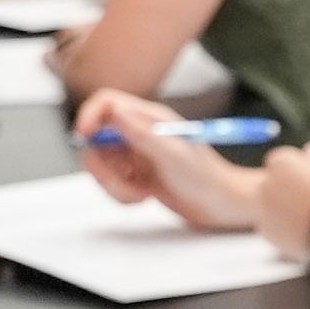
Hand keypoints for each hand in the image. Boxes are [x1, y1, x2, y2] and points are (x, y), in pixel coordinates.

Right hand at [74, 88, 260, 230]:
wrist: (224, 205)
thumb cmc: (207, 178)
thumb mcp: (173, 155)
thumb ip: (142, 133)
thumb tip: (114, 110)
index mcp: (151, 119)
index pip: (107, 103)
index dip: (89, 116)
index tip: (85, 138)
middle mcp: (141, 133)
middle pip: (96, 139)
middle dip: (102, 166)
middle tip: (125, 182)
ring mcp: (138, 155)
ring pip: (101, 164)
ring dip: (114, 185)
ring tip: (141, 193)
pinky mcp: (137, 175)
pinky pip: (111, 183)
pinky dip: (122, 194)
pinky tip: (145, 197)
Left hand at [256, 143, 309, 260]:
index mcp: (282, 162)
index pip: (279, 161)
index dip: (295, 170)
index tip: (309, 179)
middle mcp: (266, 182)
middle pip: (272, 183)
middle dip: (286, 189)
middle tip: (309, 199)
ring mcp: (263, 207)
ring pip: (272, 205)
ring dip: (285, 208)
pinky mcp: (266, 230)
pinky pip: (274, 226)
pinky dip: (285, 227)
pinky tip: (305, 230)